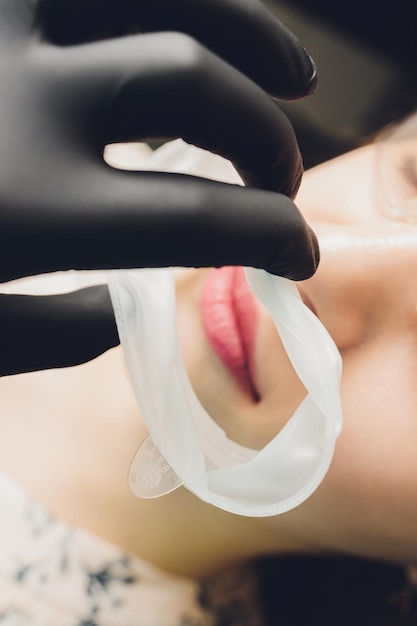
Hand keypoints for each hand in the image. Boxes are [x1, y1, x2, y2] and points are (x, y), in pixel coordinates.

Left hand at [0, 0, 318, 374]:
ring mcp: (4, 23)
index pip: (195, 215)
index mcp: (20, 207)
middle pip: (194, 84)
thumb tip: (137, 302)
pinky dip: (180, 9)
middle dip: (264, 140)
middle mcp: (18, 96)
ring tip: (294, 78)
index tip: (299, 255)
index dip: (273, 236)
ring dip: (249, 36)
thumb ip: (64, 331)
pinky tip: (209, 37)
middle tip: (281, 181)